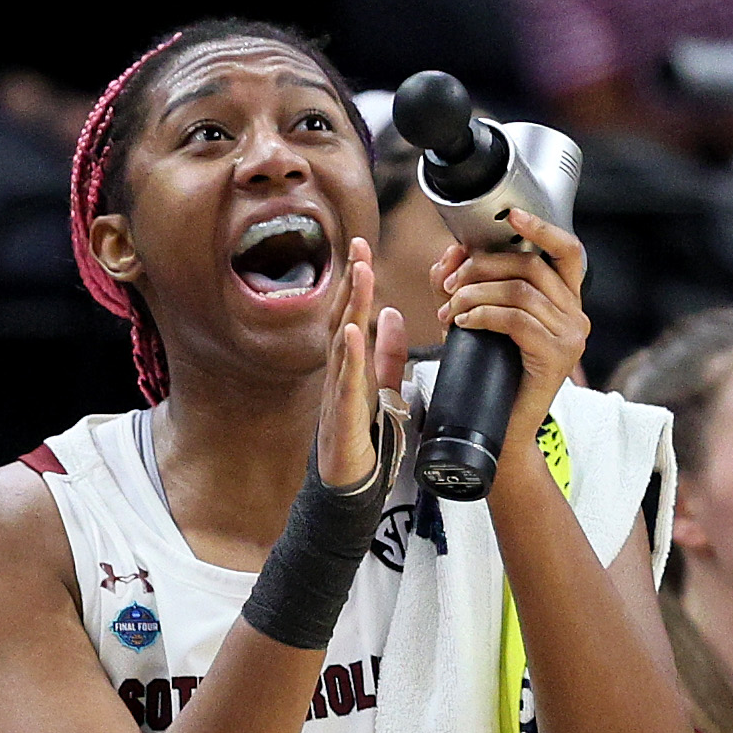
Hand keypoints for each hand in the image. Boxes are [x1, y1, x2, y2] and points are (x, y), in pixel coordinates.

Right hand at [317, 236, 407, 491]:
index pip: (351, 314)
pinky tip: (352, 330)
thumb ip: (388, 351)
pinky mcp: (344, 415)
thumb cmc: (363, 436)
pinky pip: (346, 380)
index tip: (362, 248)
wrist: (351, 484)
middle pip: (342, 319)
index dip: (356, 281)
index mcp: (351, 364)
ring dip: (350, 306)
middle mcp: (339, 372)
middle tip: (359, 247)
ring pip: (343, 341)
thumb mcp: (382, 384)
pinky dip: (349, 354)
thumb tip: (394, 312)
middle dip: (351, 283)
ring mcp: (338, 392)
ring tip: (359, 275)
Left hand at [435, 206, 589, 453]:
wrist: (501, 433)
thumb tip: (451, 252)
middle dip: (482, 268)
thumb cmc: (489, 377)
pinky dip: (482, 315)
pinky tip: (460, 323)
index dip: (542, 229)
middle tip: (449, 286)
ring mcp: (571, 336)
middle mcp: (576, 315)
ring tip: (448, 311)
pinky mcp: (555, 356)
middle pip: (531, 267)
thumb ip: (466, 287)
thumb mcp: (478, 323)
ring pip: (520, 292)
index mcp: (566, 302)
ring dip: (475, 294)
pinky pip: (516, 320)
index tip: (511, 214)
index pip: (568, 252)